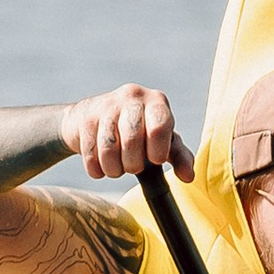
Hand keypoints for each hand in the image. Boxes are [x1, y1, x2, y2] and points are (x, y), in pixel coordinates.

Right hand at [63, 84, 188, 182]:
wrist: (93, 119)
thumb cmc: (137, 132)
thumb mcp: (162, 141)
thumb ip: (178, 157)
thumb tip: (188, 177)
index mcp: (157, 102)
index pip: (160, 126)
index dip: (157, 151)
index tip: (154, 160)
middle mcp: (132, 96)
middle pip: (132, 139)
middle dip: (132, 163)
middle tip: (133, 167)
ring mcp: (107, 105)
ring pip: (108, 148)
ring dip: (113, 169)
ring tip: (117, 168)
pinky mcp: (85, 118)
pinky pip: (90, 154)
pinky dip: (96, 168)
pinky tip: (101, 165)